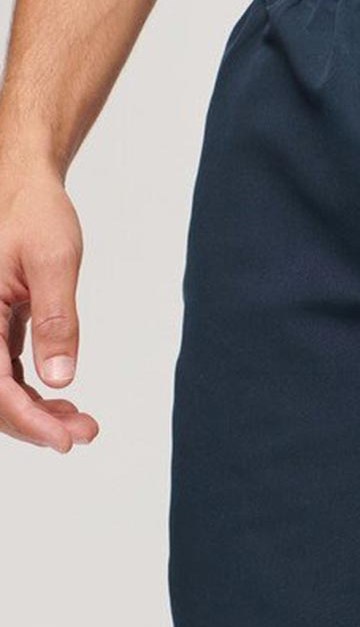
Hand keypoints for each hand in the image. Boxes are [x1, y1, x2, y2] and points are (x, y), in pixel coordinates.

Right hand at [0, 162, 98, 450]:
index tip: (64, 440)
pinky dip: (31, 393)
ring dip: (35, 412)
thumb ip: (57, 320)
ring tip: (82, 423)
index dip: (26, 420)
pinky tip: (63, 401)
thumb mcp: (53, 262)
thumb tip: (59, 378)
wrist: (24, 186)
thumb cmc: (34, 213)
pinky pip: (3, 373)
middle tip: (84, 433)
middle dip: (34, 423)